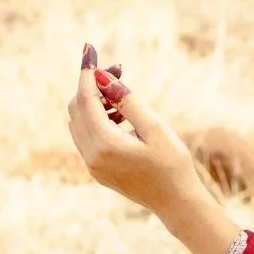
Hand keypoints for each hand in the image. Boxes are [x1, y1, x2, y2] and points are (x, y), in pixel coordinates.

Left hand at [66, 52, 238, 253]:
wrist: (176, 204)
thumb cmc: (173, 165)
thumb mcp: (155, 129)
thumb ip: (128, 102)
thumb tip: (105, 78)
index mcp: (105, 145)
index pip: (86, 99)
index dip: (88, 73)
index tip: (90, 50)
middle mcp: (92, 156)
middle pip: (77, 109)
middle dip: (93, 86)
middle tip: (119, 70)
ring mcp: (92, 165)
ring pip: (79, 122)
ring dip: (94, 102)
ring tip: (123, 94)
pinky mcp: (97, 170)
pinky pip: (87, 136)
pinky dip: (97, 119)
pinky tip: (121, 115)